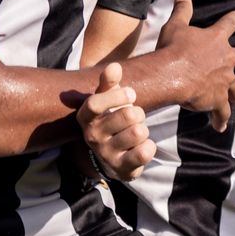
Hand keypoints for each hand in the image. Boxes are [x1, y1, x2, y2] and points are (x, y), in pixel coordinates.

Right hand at [79, 63, 150, 181]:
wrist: (113, 155)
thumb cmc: (112, 118)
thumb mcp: (108, 98)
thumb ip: (109, 82)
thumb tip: (114, 66)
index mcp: (85, 117)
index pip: (95, 103)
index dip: (118, 95)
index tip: (131, 93)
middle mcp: (91, 136)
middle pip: (128, 115)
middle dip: (138, 113)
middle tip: (135, 117)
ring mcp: (105, 154)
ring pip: (139, 132)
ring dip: (143, 129)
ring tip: (135, 133)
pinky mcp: (120, 169)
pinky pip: (144, 152)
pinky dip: (149, 146)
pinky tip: (141, 146)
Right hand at [154, 0, 234, 131]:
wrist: (172, 75)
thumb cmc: (173, 49)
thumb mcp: (175, 26)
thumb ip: (182, 11)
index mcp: (216, 39)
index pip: (229, 24)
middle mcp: (225, 60)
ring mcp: (223, 81)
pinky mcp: (217, 99)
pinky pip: (222, 111)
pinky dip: (221, 118)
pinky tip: (220, 126)